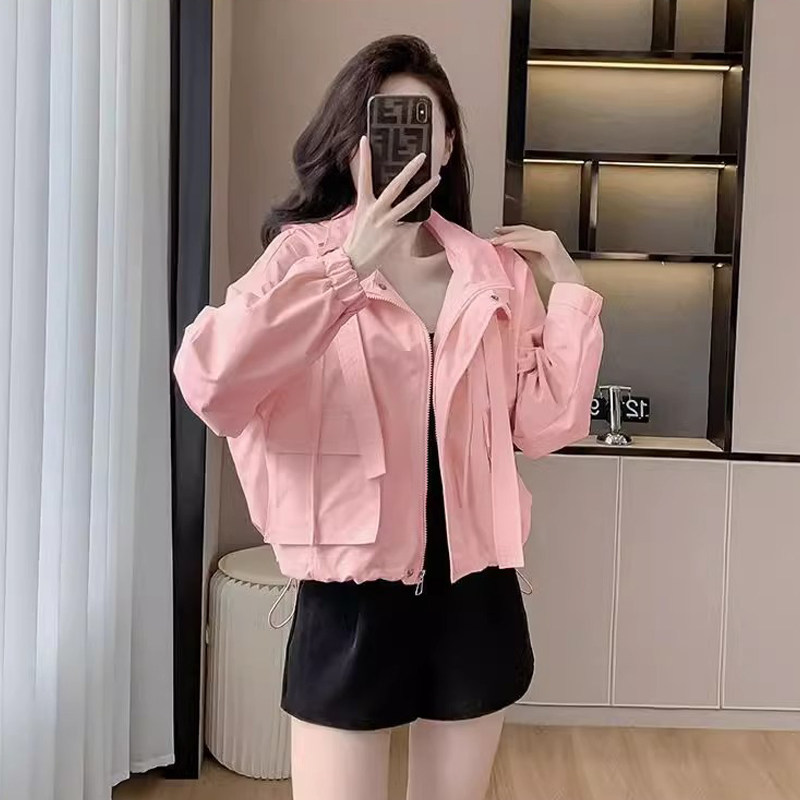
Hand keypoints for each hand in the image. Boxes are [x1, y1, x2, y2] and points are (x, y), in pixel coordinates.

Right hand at [343, 136, 440, 277]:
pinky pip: (412, 223)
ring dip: (425, 190)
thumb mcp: (362, 215)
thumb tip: (393, 190)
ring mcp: (387, 224)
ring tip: (436, 178)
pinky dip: (419, 218)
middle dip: (409, 170)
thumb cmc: (360, 237)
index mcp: (364, 204)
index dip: (364, 158)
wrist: (355, 261)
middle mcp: (375, 212)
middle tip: (421, 157)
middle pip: (395, 186)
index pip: (363, 177)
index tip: (365, 140)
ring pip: (410, 203)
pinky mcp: (396, 236)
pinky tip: (425, 212)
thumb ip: (374, 202)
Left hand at [491, 225, 584, 284]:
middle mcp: (548, 235)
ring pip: (525, 235)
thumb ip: (526, 252)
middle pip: (523, 230)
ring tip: (496, 241)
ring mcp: (550, 239)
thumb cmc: (555, 273)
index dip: (510, 230)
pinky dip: (518, 244)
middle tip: (493, 233)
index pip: (524, 231)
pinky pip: (530, 243)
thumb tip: (511, 247)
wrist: (570, 281)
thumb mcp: (536, 260)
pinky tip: (507, 245)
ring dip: (509, 237)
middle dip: (507, 231)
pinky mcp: (550, 246)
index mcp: (545, 237)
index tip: (497, 231)